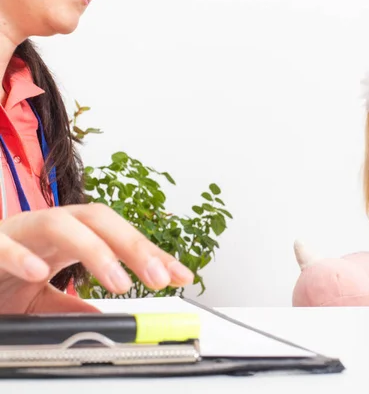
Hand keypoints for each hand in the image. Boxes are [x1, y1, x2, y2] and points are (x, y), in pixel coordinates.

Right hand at [0, 203, 194, 313]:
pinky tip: (39, 272)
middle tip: (160, 277)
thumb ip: (74, 303)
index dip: (152, 253)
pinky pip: (1, 243)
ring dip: (95, 251)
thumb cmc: (1, 283)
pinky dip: (19, 255)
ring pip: (60, 223)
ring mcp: (16, 232)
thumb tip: (110, 318)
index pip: (118, 234)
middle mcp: (46, 228)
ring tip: (120, 283)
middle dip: (134, 245)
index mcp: (67, 238)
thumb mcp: (43, 299)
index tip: (182, 275)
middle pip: (100, 219)